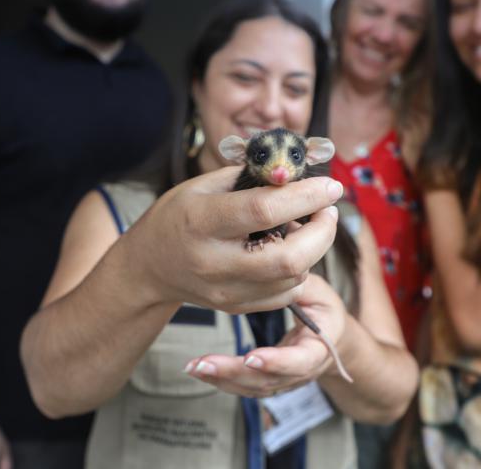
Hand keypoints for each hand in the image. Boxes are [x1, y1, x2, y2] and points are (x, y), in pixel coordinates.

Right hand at [123, 167, 343, 313]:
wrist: (150, 266)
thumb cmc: (180, 215)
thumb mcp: (203, 185)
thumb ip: (250, 178)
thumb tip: (298, 173)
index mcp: (201, 221)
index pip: (265, 209)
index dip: (306, 196)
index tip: (330, 185)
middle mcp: (213, 261)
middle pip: (289, 258)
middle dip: (322, 232)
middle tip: (327, 210)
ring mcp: (225, 290)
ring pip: (293, 278)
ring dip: (313, 250)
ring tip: (305, 227)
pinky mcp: (235, 308)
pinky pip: (285, 295)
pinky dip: (298, 270)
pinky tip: (289, 250)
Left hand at [183, 274, 347, 396]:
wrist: (331, 337)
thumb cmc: (322, 308)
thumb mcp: (319, 292)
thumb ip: (299, 285)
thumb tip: (278, 267)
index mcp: (319, 349)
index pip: (299, 362)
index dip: (276, 363)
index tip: (251, 357)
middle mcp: (301, 372)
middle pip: (268, 381)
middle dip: (234, 373)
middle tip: (204, 364)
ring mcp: (284, 381)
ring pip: (252, 387)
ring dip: (221, 379)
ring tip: (193, 366)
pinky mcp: (268, 381)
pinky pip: (245, 386)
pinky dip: (221, 380)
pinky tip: (199, 369)